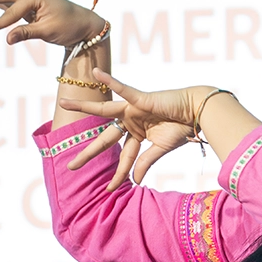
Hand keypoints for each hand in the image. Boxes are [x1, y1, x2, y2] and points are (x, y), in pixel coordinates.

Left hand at [60, 73, 213, 188]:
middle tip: (71, 166)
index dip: (119, 174)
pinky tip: (97, 72)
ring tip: (63, 103)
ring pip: (103, 111)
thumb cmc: (183, 127)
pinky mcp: (140, 98)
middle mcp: (131, 121)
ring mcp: (133, 109)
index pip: (124, 158)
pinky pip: (123, 89)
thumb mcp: (161, 148)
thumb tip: (135, 181)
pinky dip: (111, 80)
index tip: (110, 189)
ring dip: (83, 106)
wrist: (197, 112)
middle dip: (88, 153)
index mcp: (138, 134)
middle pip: (105, 139)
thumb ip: (146, 162)